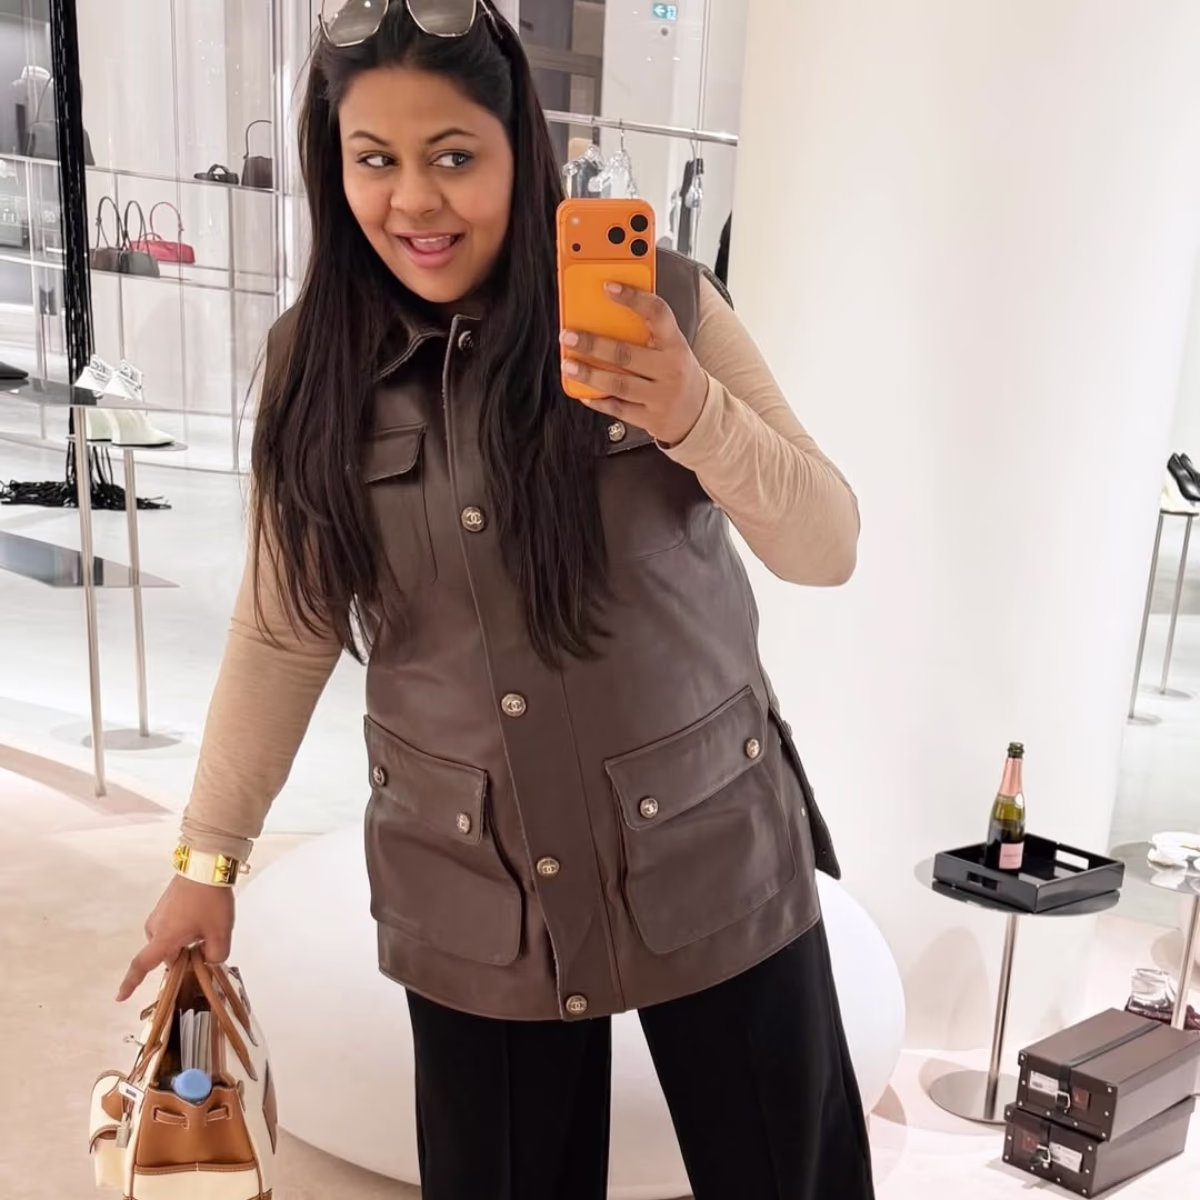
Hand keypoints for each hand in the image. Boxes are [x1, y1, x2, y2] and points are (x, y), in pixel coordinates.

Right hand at [116, 876, 234, 1001]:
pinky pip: (171, 926)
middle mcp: (155, 927)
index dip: (131, 983)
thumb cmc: (210, 900)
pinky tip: (202, 918)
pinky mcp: (165, 904)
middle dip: (183, 957)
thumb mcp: (221, 933)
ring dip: (185, 941)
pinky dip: (184, 929)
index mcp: (163, 937)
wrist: (207, 865)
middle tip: (207, 947)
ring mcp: (159, 914)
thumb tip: (207, 960)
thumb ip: (215, 955)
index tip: (119, 997)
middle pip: (165, 954)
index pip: (142, 965)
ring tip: (208, 927)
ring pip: (169, 940)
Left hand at [560, 283, 709, 446]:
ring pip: (619, 384)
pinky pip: (619, 409)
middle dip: (593, 344)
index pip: (657, 314)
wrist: (699, 412)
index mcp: (675, 344)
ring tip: (569, 365)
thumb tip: (605, 312)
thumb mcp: (671, 347)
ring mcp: (661, 396)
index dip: (633, 298)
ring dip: (590, 374)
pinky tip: (583, 392)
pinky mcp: (651, 418)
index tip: (608, 287)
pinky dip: (598, 400)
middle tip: (569, 335)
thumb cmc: (677, 372)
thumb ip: (647, 332)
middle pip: (627, 354)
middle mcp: (670, 369)